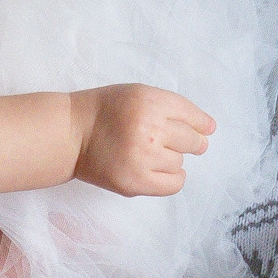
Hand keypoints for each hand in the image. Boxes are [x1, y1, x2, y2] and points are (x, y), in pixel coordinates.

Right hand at [75, 83, 212, 195]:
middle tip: (171, 141)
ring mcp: (142, 158)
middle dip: (189, 142)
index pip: (191, 115)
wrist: (70, 135)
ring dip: (171, 158)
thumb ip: (170, 106)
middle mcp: (149, 129)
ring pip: (180, 162)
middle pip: (191, 140)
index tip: (205, 129)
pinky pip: (173, 184)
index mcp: (149, 102)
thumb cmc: (105, 111)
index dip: (201, 123)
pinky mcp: (135, 182)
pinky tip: (157, 170)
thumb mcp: (137, 94)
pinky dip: (171, 178)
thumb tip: (208, 130)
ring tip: (148, 153)